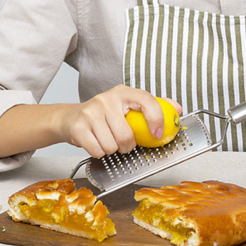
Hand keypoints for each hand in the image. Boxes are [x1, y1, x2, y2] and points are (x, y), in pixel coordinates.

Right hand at [60, 85, 181, 159]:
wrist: (69, 118)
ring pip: (112, 146)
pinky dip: (98, 152)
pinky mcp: (79, 127)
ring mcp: (91, 112)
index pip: (146, 100)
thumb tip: (177, 109)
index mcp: (122, 92)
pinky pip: (98, 151)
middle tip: (121, 140)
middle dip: (127, 145)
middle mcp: (106, 99)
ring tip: (105, 139)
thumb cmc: (102, 115)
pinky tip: (95, 142)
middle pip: (127, 135)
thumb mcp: (126, 106)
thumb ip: (152, 106)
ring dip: (111, 149)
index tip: (158, 133)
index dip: (156, 118)